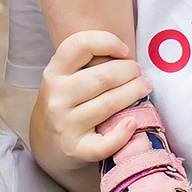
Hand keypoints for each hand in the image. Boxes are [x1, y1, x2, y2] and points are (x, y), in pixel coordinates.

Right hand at [36, 30, 151, 172]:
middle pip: (103, 77)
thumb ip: (86, 62)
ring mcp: (65, 125)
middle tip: (140, 72)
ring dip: (134, 93)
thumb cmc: (66, 103)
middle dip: (129, 71)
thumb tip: (126, 52)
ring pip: (109, 104)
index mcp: (54, 73)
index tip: (124, 50)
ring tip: (145, 88)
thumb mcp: (64, 78)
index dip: (108, 41)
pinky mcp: (76, 150)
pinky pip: (104, 143)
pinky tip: (133, 123)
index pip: (80, 45)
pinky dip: (122, 134)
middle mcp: (57, 98)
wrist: (46, 143)